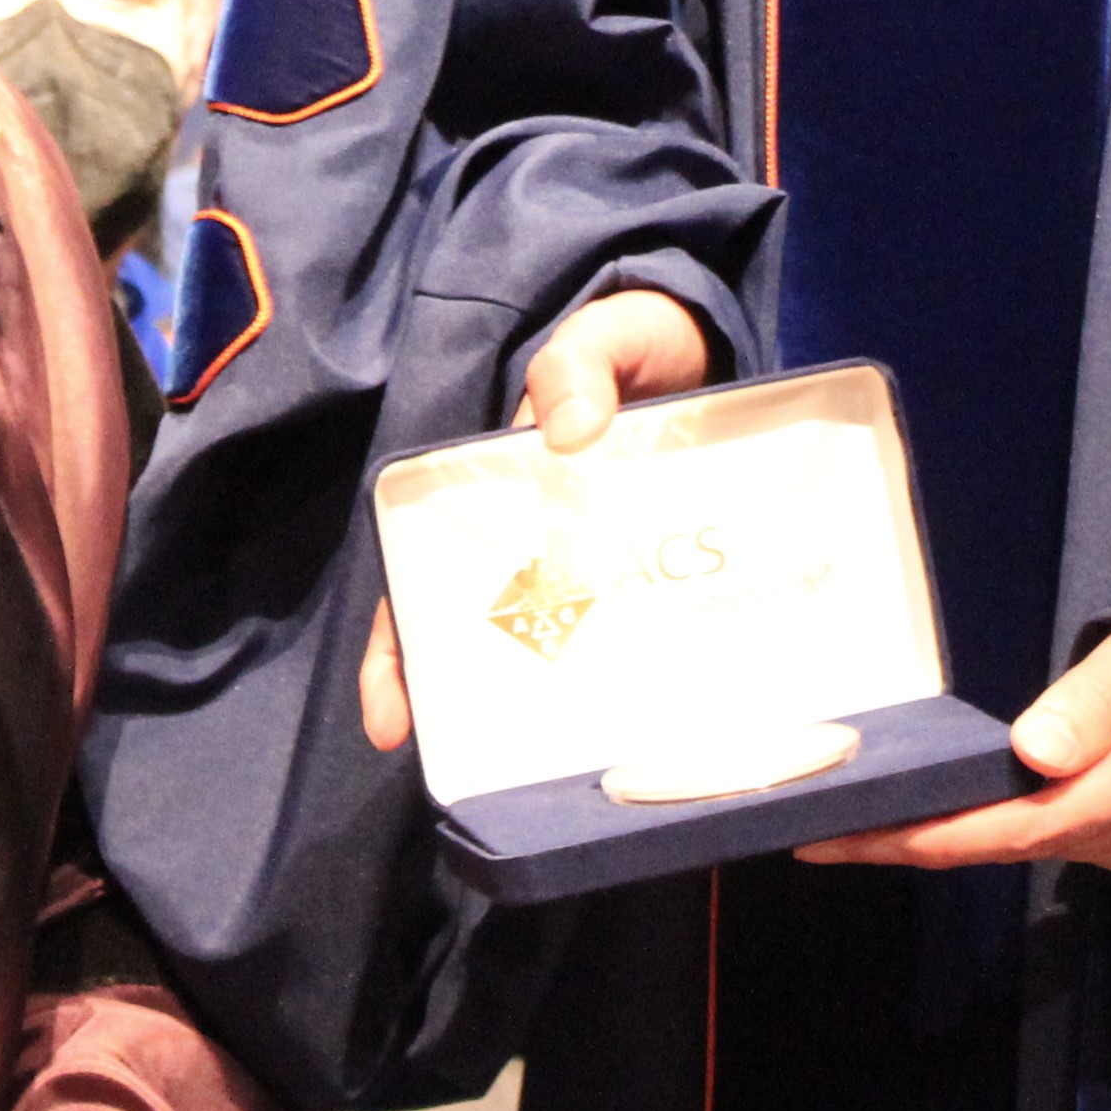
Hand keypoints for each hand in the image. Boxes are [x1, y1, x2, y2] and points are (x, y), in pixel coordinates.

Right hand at [358, 291, 718, 750]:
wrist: (721, 345)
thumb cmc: (644, 342)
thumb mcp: (609, 335)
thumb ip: (580, 362)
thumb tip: (565, 430)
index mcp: (510, 494)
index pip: (432, 576)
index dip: (402, 646)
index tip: (389, 714)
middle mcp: (550, 541)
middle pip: (490, 634)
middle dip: (462, 703)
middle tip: (454, 768)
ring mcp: (613, 565)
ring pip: (569, 651)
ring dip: (552, 709)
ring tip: (545, 775)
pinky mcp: (674, 575)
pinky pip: (648, 639)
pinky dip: (636, 686)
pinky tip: (644, 736)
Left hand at [796, 627, 1110, 888]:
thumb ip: (1103, 696)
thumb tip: (1031, 754)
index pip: (1022, 823)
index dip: (928, 837)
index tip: (840, 839)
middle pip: (1021, 843)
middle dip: (922, 839)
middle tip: (822, 824)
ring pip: (1046, 848)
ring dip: (963, 836)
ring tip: (871, 818)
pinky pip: (1077, 844)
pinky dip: (1016, 829)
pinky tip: (960, 811)